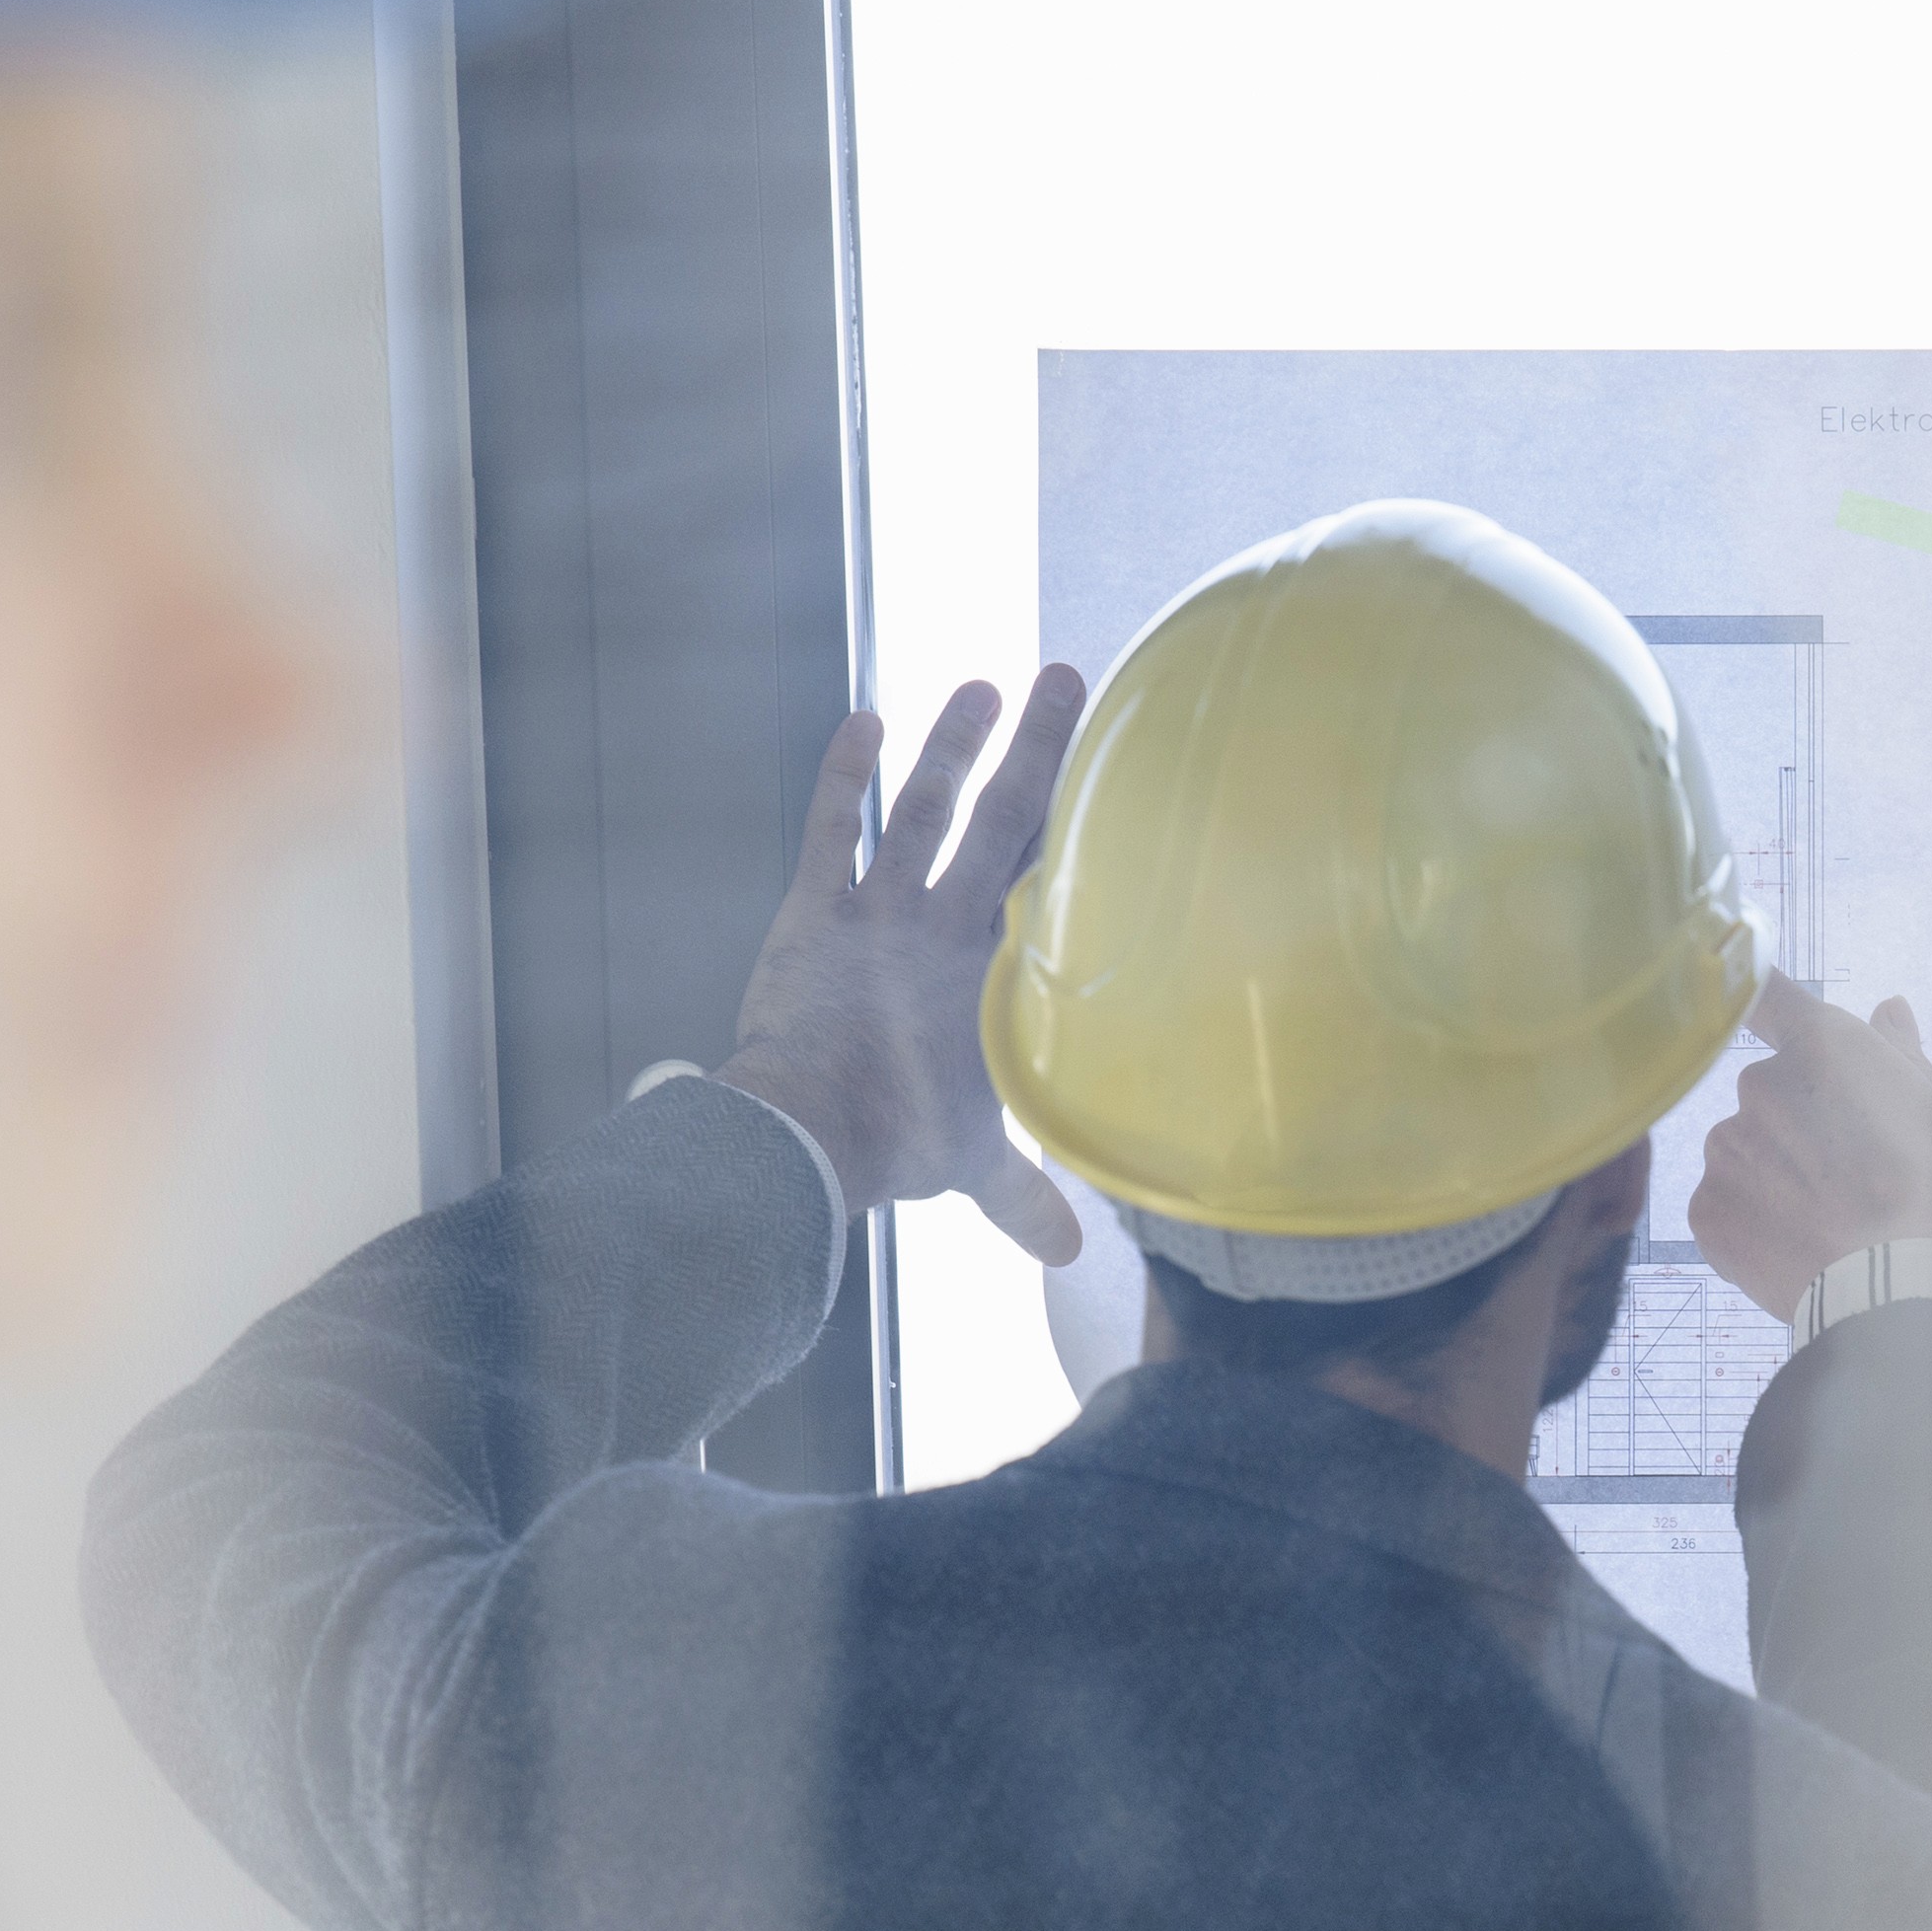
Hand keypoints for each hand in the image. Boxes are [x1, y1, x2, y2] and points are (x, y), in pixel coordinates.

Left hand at [717, 667, 1087, 1261]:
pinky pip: (834, 829)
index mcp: (997, 976)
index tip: (1117, 778)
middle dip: (1040, 748)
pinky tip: (864, 721)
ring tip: (983, 686)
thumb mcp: (973, 1168)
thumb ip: (1021, 1199)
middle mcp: (948, 925)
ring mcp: (880, 909)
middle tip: (1066, 675)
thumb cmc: (902, 1143)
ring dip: (952, 745)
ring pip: (926, 810)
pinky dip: (845, 774)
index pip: (1052, 884)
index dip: (1084, 828)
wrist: (814, 1130)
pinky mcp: (815, 910)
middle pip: (1005, 821)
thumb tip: (1068, 1254)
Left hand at [1685, 978, 1931, 1320]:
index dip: (1768, 1006)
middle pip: (1772, 1091)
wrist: (1895, 1296)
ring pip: (1748, 1150)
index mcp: (1821, 1047)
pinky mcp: (1706, 1210)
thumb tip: (1889, 1013)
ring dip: (1775, 1173)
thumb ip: (1907, 1061)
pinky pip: (1728, 1205)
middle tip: (1850, 1170)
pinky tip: (1798, 1245)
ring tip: (1825, 1219)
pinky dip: (1754, 1221)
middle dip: (1802, 1119)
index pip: (1771, 995)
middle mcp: (1759, 1085)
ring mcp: (1726, 1149)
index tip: (1768, 1017)